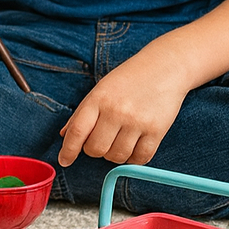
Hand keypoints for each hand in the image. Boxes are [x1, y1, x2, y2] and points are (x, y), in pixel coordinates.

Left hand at [57, 56, 187, 167]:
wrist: (164, 68)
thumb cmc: (129, 78)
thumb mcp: (101, 89)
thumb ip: (82, 112)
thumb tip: (65, 135)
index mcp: (98, 99)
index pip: (78, 131)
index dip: (68, 150)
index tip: (64, 161)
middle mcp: (116, 111)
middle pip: (96, 149)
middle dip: (94, 150)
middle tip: (101, 140)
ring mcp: (137, 122)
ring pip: (117, 157)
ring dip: (114, 155)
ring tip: (119, 140)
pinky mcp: (156, 131)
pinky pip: (140, 159)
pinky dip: (134, 159)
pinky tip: (133, 147)